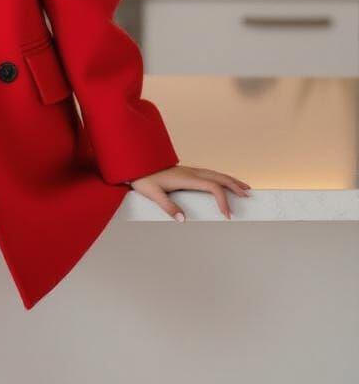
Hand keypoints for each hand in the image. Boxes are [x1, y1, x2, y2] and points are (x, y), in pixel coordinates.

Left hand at [126, 165, 251, 221]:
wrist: (135, 164)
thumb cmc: (142, 178)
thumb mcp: (153, 194)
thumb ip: (167, 206)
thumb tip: (182, 219)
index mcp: (186, 178)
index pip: (212, 187)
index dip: (223, 200)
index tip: (227, 215)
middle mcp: (191, 172)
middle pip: (219, 177)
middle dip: (235, 186)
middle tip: (248, 197)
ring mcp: (190, 170)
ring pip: (216, 174)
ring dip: (231, 180)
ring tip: (244, 188)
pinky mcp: (187, 171)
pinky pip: (209, 174)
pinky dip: (221, 178)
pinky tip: (223, 183)